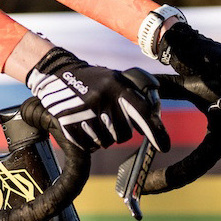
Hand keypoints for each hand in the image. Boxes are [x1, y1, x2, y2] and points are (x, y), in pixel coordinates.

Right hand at [26, 48, 169, 153]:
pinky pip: (88, 146)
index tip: (163, 146)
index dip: (155, 131)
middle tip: (109, 120)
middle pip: (124, 134)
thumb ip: (134, 96)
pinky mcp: (68, 122)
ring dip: (102, 138)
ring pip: (105, 142)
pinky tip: (83, 127)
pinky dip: (88, 143)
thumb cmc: (93, 80)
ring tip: (93, 121)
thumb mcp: (115, 79)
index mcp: (116, 85)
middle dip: (119, 133)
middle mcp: (102, 98)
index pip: (142, 112)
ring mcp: (83, 111)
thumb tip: (152, 122)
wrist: (57, 74)